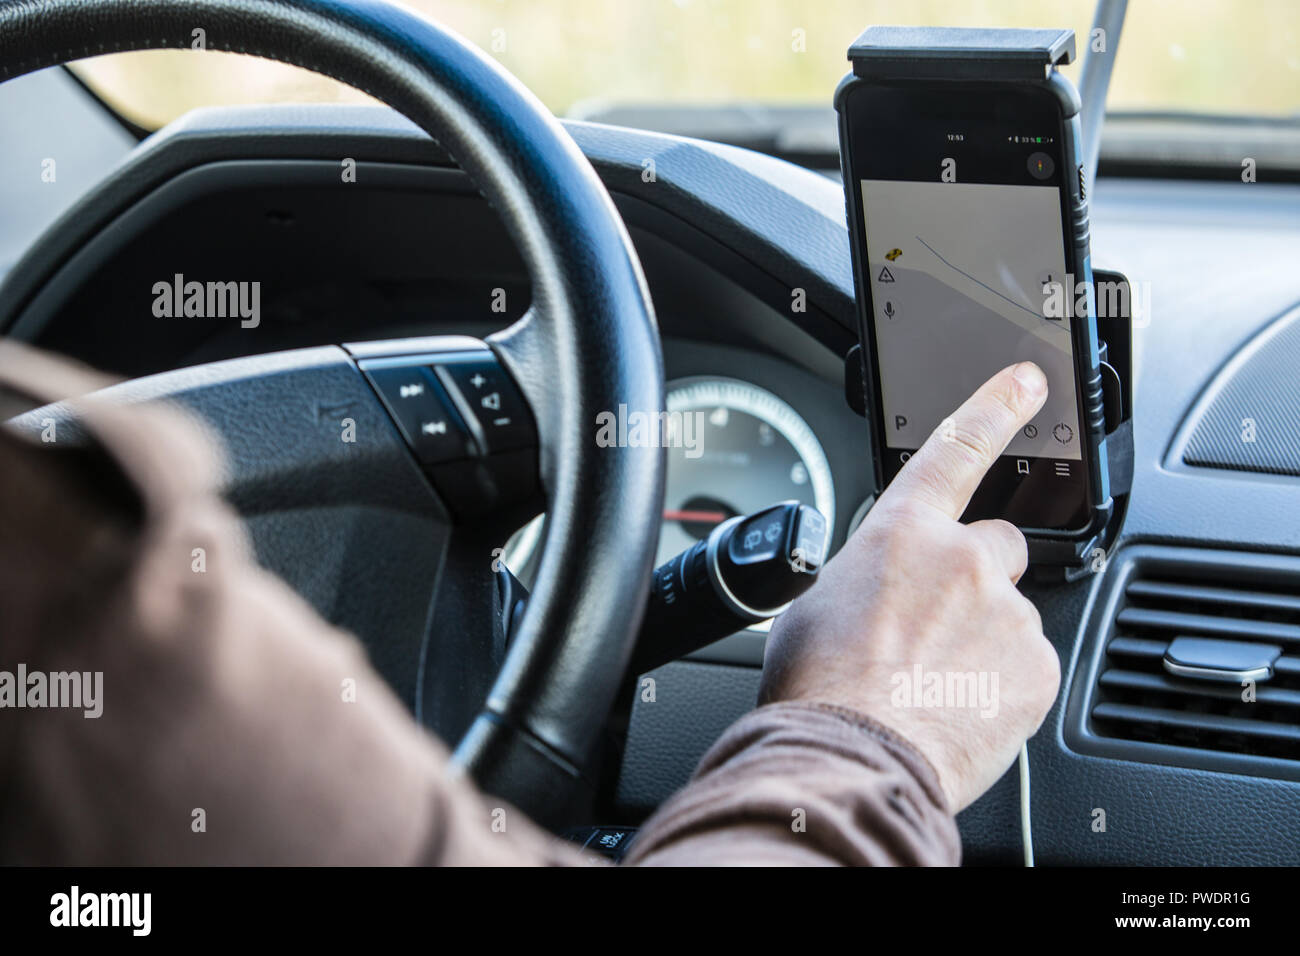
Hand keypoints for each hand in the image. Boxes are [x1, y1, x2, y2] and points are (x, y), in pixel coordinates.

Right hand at [760, 362, 1060, 812]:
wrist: (851, 759)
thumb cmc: (819, 689)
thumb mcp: (813, 607)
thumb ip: (862, 577)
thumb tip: (872, 592)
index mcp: (903, 534)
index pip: (957, 448)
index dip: (995, 407)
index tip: (1027, 382)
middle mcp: (964, 561)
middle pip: (994, 546)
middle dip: (972, 578)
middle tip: (935, 628)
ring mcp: (1007, 615)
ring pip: (1008, 613)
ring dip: (982, 639)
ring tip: (933, 683)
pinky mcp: (1037, 669)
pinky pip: (1026, 665)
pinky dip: (1000, 683)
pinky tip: (958, 707)